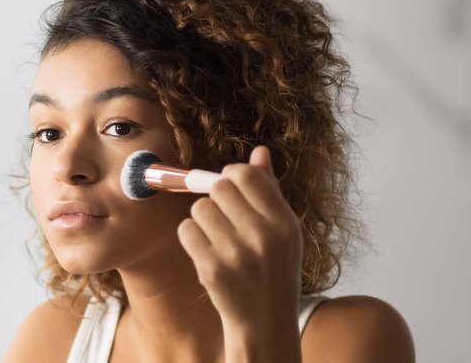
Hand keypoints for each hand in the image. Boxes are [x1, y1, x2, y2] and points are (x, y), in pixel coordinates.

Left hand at [177, 146, 302, 361]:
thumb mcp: (284, 230)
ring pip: (200, 208)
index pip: (246, 175)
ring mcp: (235, 253)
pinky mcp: (211, 268)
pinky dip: (192, 237)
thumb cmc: (273, 268)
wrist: (264, 320)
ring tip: (218, 237)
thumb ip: (269, 190)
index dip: (232, 175)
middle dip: (217, 196)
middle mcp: (262, 236)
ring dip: (203, 218)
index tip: (231, 187)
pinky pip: (187, 230)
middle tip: (225, 215)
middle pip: (219, 187)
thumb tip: (259, 151)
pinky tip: (207, 250)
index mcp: (283, 222)